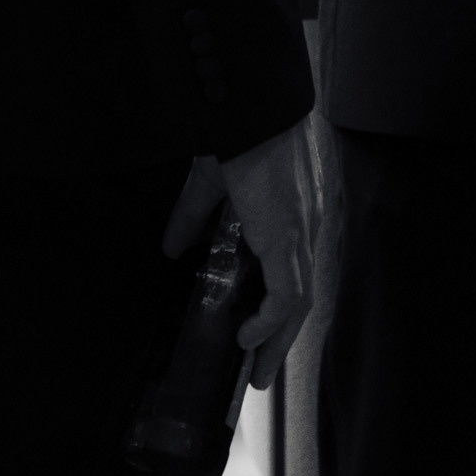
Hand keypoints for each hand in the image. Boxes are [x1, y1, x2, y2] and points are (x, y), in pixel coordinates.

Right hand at [163, 118, 320, 388]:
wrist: (253, 106)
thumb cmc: (238, 130)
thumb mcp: (211, 181)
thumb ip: (193, 214)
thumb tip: (170, 247)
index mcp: (293, 213)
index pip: (293, 271)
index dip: (279, 306)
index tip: (261, 332)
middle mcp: (304, 228)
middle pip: (299, 296)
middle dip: (280, 337)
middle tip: (260, 368)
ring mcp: (300, 234)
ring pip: (297, 302)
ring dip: (277, 339)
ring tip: (256, 368)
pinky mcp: (287, 239)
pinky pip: (285, 296)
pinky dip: (269, 320)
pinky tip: (248, 336)